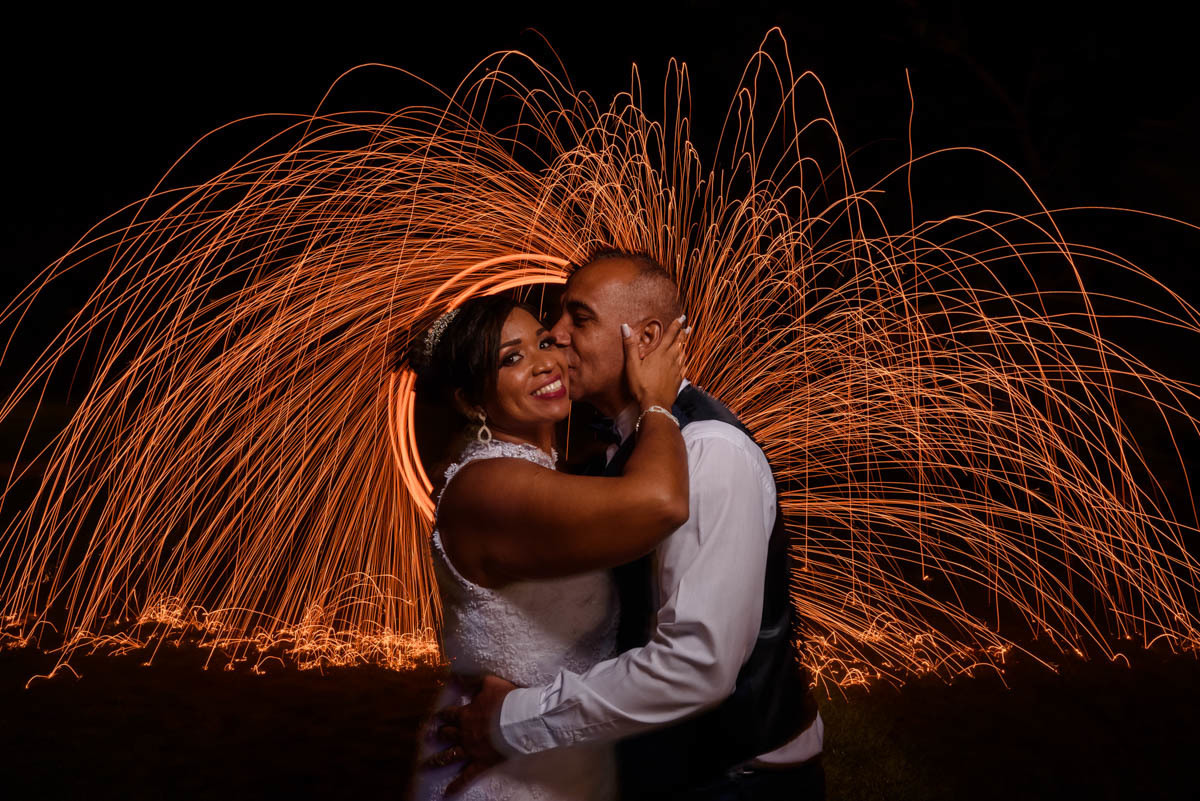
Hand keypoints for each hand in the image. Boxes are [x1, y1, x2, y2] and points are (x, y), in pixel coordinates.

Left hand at [422, 674, 517, 794]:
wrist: (519, 719)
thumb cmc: (506, 699)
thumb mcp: (488, 683)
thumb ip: (470, 681)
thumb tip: (454, 676)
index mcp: (466, 714)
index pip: (450, 714)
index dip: (443, 715)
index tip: (437, 717)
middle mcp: (464, 733)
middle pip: (448, 734)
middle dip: (439, 735)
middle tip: (428, 737)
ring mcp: (471, 749)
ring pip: (451, 755)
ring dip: (438, 760)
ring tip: (426, 765)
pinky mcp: (481, 762)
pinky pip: (467, 776)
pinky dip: (457, 784)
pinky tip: (448, 793)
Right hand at [622, 315, 689, 409]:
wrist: (655, 404)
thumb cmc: (641, 385)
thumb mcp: (632, 365)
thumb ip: (630, 346)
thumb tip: (625, 327)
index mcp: (659, 354)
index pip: (670, 335)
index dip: (676, 326)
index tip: (682, 318)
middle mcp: (670, 360)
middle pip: (679, 343)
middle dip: (683, 334)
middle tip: (688, 327)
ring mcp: (676, 370)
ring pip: (682, 354)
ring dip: (685, 345)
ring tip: (686, 340)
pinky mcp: (678, 380)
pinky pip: (684, 366)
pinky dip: (685, 360)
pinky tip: (685, 361)